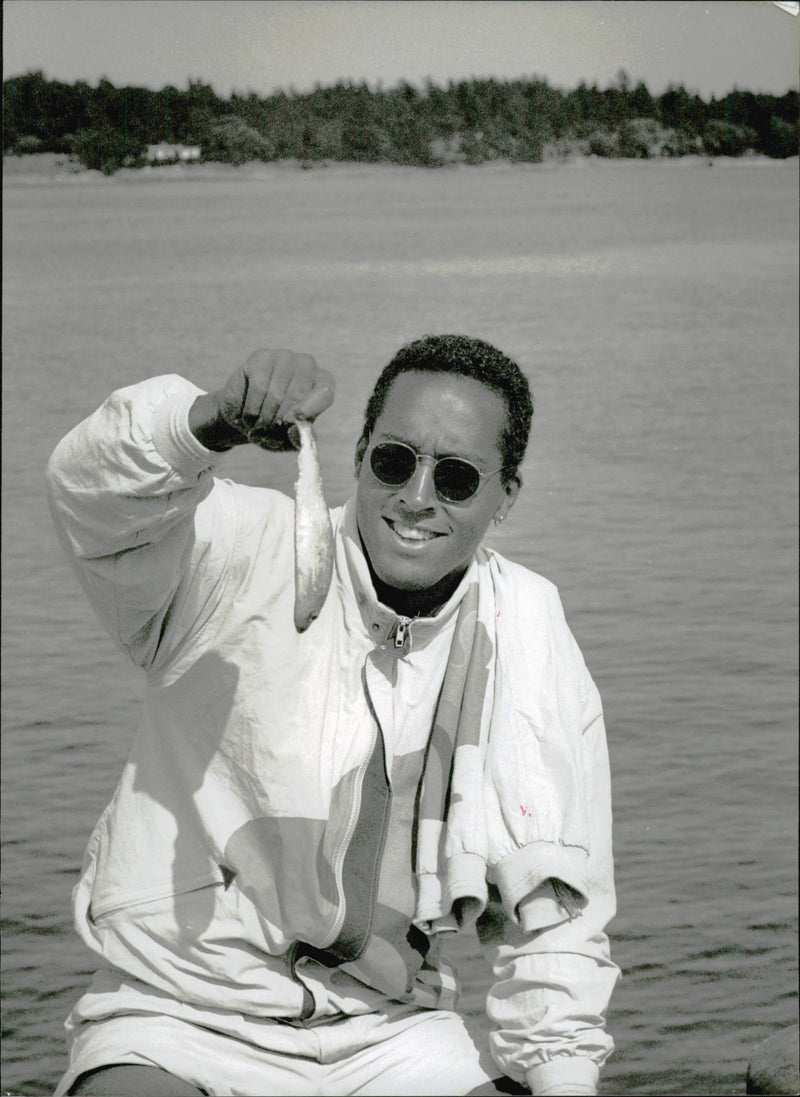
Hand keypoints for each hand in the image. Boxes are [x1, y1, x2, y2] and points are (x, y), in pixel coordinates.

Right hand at [189, 349, 334, 450]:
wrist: (243, 417)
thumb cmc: (273, 428)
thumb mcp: (288, 439)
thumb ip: (297, 437)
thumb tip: (294, 429)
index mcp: (322, 384)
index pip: (325, 392)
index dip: (309, 409)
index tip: (291, 422)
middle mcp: (307, 365)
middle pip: (298, 394)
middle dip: (280, 420)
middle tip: (269, 431)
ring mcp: (285, 357)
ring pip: (276, 394)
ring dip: (264, 418)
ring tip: (258, 424)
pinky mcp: (262, 357)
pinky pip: (259, 387)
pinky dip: (252, 409)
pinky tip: (249, 414)